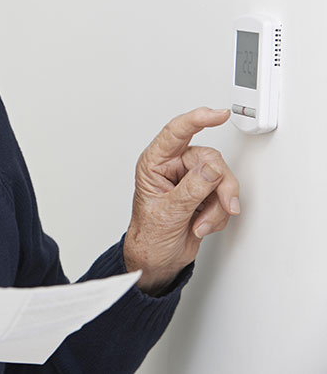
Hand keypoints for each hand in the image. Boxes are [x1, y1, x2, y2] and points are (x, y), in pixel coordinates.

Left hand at [123, 107, 239, 294]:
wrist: (157, 259)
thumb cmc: (150, 236)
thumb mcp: (168, 214)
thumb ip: (191, 190)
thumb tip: (212, 169)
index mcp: (154, 164)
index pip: (176, 132)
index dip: (198, 119)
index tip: (218, 114)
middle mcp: (172, 167)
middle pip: (209, 159)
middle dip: (219, 186)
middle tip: (223, 206)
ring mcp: (190, 180)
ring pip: (221, 178)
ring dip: (218, 205)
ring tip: (202, 224)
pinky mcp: (204, 193)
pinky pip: (224, 195)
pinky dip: (218, 214)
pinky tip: (202, 225)